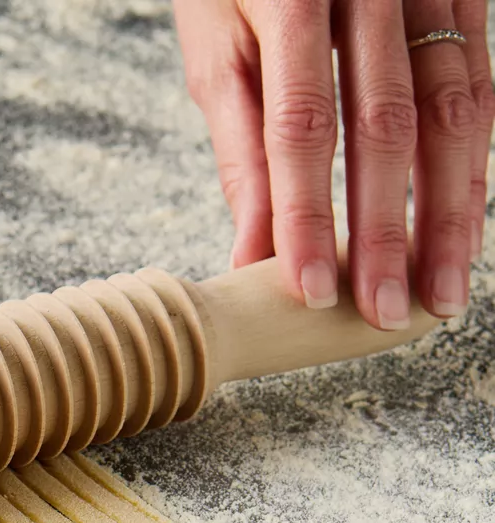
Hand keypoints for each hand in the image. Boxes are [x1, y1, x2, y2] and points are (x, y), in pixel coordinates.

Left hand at [174, 0, 494, 328]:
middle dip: (388, 231)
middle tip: (387, 313)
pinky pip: (480, 85)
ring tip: (443, 291)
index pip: (301, 126)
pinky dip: (474, 163)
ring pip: (454, 110)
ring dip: (450, 211)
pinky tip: (464, 225)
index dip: (307, 216)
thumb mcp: (217, 47)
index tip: (314, 291)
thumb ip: (239, 147)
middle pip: (388, 125)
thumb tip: (252, 255)